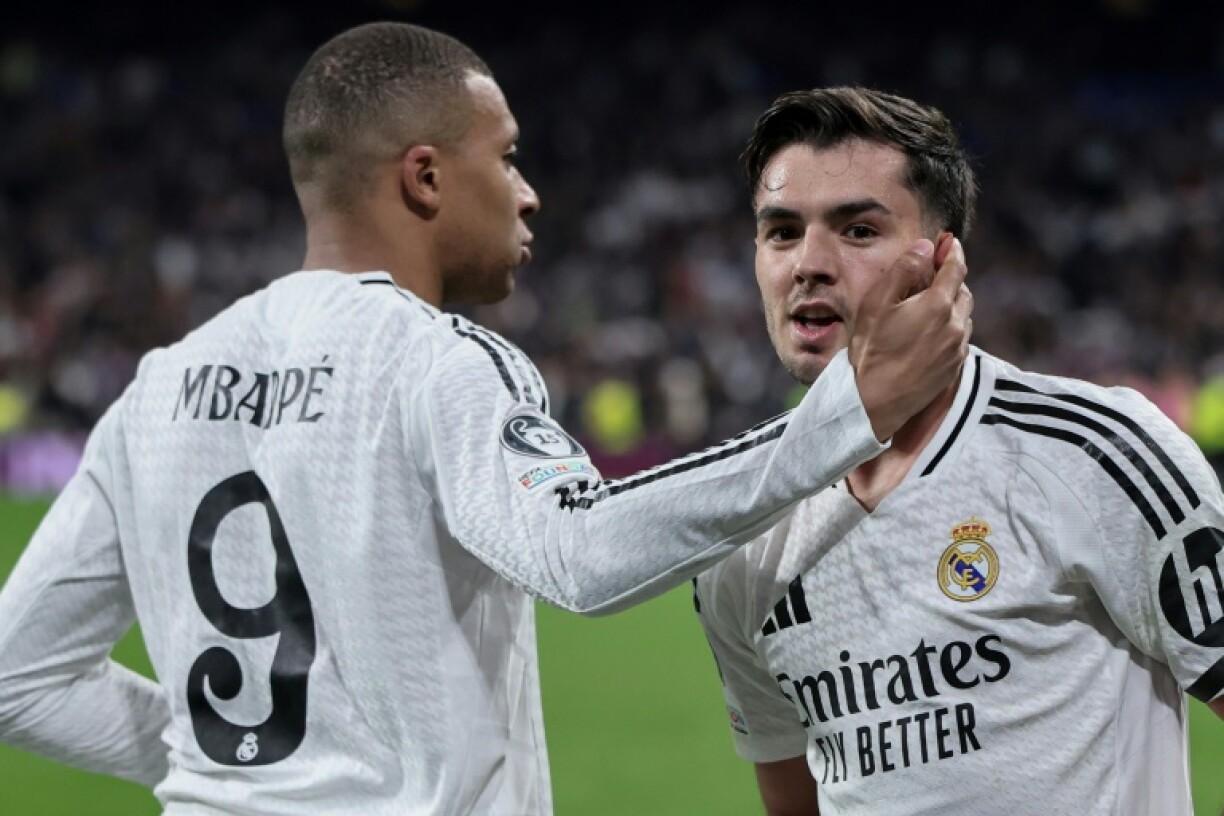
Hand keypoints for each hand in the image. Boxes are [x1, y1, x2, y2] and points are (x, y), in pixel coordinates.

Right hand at [848, 234, 972, 440]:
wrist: (874, 401)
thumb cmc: (870, 351)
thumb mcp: (877, 303)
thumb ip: (903, 271)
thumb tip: (925, 247)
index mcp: (938, 304)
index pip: (955, 268)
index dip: (952, 251)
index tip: (948, 242)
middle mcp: (955, 325)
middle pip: (963, 291)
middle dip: (951, 279)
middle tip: (931, 276)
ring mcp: (957, 349)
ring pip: (963, 316)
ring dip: (951, 306)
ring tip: (927, 307)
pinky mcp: (953, 368)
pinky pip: (959, 339)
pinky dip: (950, 329)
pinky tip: (928, 334)